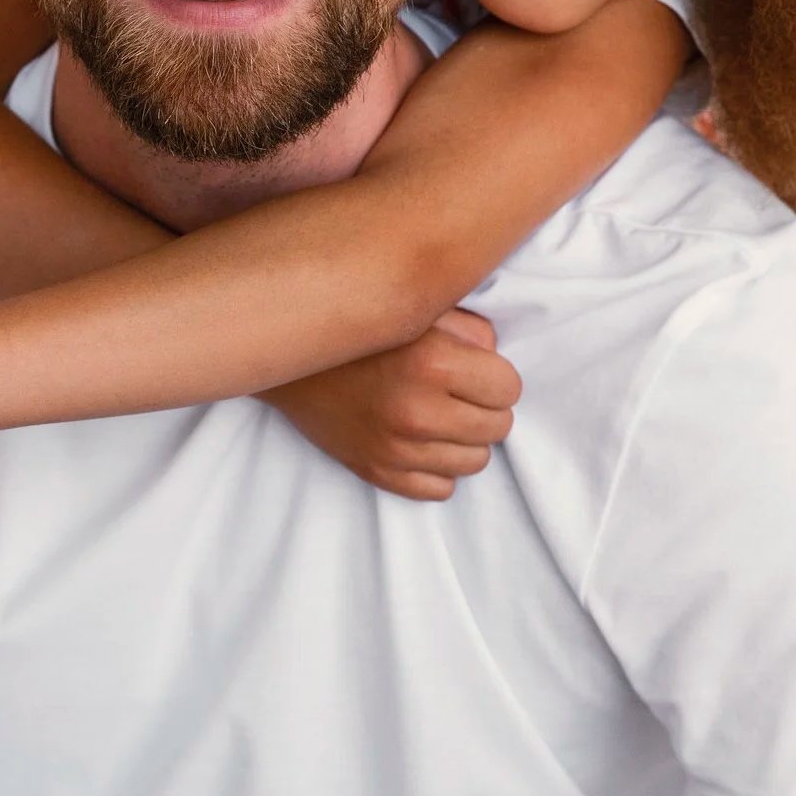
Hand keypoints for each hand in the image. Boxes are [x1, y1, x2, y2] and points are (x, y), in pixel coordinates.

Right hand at [260, 308, 520, 500]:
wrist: (287, 356)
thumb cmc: (361, 326)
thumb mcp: (420, 306)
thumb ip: (470, 328)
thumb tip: (495, 360)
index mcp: (433, 363)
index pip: (509, 389)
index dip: (496, 376)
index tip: (475, 368)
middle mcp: (417, 412)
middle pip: (497, 428)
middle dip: (486, 407)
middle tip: (459, 390)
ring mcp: (395, 449)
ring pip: (474, 462)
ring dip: (465, 439)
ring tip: (440, 413)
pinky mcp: (375, 472)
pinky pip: (439, 489)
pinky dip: (437, 467)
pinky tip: (421, 440)